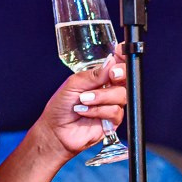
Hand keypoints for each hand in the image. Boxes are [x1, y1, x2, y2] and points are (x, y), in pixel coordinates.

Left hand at [34, 45, 127, 161]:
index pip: (117, 63)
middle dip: (119, 74)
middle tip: (111, 75)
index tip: (121, 51)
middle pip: (125, 78)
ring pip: (121, 95)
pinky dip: (98, 111)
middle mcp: (108, 89)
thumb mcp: (73, 84)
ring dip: (101, 97)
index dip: (122, 56)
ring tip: (83, 100)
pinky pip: (115, 112)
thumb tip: (110, 62)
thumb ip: (93, 75)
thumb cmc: (61, 107)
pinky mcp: (112, 121)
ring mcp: (111, 104)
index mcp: (99, 77)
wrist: (56, 131)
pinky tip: (85, 112)